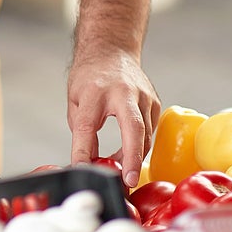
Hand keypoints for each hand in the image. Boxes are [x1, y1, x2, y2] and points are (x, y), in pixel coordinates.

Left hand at [68, 50, 159, 189]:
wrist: (111, 50)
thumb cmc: (90, 76)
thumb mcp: (76, 101)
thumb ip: (81, 131)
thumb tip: (87, 162)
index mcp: (95, 91)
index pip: (88, 126)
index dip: (85, 150)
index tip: (83, 168)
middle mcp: (123, 92)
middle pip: (133, 128)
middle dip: (132, 158)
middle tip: (128, 181)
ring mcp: (144, 97)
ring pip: (144, 135)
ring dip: (134, 158)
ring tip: (122, 175)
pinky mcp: (155, 102)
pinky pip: (149, 131)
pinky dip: (139, 146)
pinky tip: (128, 154)